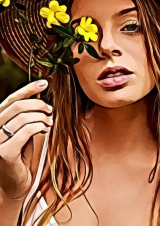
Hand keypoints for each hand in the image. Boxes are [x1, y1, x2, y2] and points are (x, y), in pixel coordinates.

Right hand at [0, 80, 52, 199]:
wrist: (17, 182)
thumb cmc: (21, 153)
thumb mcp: (24, 129)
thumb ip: (28, 113)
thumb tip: (40, 92)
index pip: (11, 99)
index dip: (28, 89)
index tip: (44, 82)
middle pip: (18, 106)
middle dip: (39, 105)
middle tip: (50, 110)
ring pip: (23, 118)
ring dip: (42, 117)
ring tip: (49, 122)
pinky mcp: (4, 153)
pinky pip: (26, 131)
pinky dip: (39, 127)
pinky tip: (44, 130)